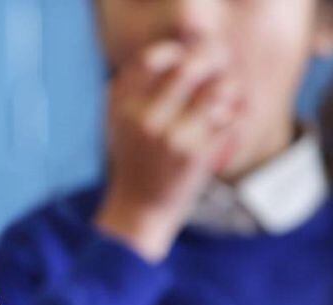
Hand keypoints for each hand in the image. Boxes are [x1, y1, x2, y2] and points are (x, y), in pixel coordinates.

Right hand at [95, 41, 244, 262]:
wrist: (139, 209)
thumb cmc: (136, 159)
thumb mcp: (122, 121)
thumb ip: (141, 86)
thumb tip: (182, 44)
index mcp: (122, 106)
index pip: (150, 58)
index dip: (174, 52)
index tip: (184, 62)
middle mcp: (143, 118)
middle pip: (191, 67)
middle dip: (212, 65)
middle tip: (216, 75)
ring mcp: (170, 137)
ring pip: (218, 91)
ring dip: (229, 93)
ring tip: (222, 104)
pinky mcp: (195, 155)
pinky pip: (230, 120)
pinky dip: (233, 121)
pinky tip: (223, 131)